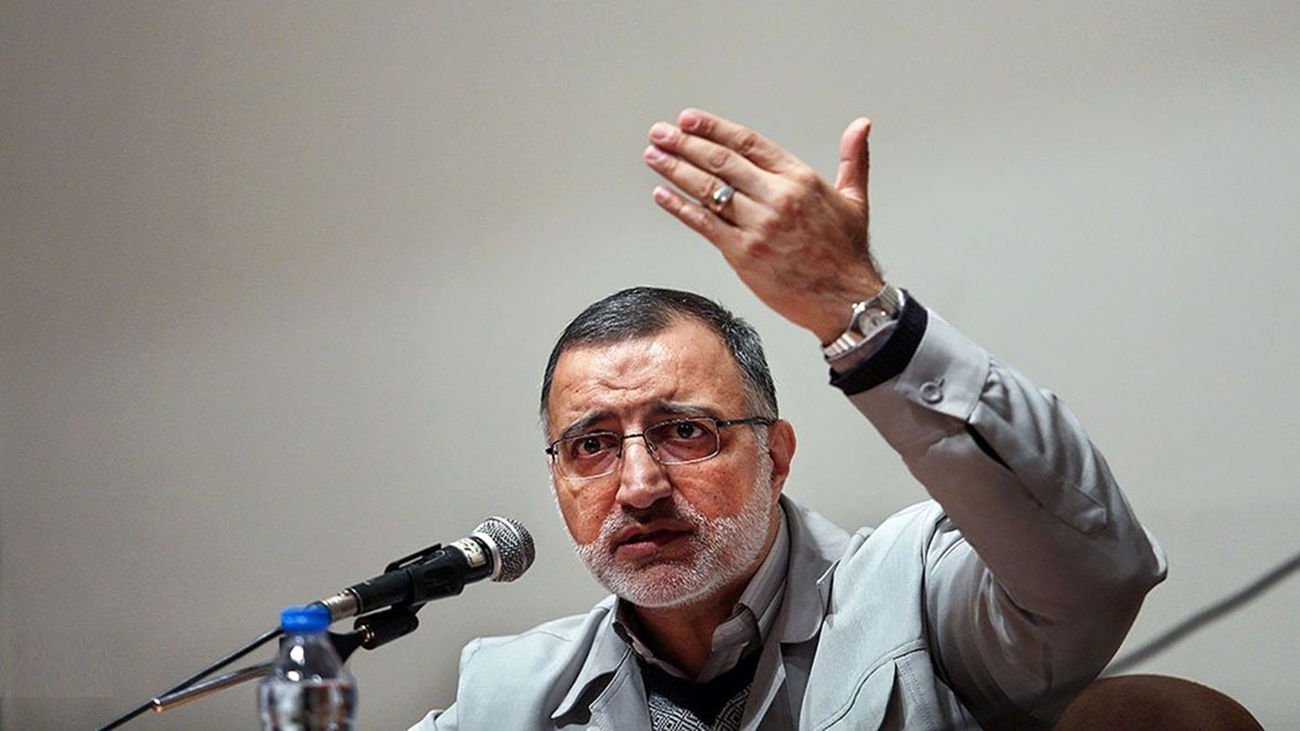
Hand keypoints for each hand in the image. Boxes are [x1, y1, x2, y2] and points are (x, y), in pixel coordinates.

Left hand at [643, 108, 884, 343]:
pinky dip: (680, 208)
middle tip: (660, 132)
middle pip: (721, 162)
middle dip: (684, 144)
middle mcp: (777, 198)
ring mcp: (758, 226)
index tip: (689, 119)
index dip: (714, 129)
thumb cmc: (847, 253)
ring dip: (675, 170)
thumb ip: (852, 159)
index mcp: (800, 179)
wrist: (845, 300)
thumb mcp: (855, 199)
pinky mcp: (744, 254)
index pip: (748, 143)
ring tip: (653, 155)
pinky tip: (662, 194)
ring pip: (708, 190)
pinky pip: (704, 225)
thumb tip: (861, 125)